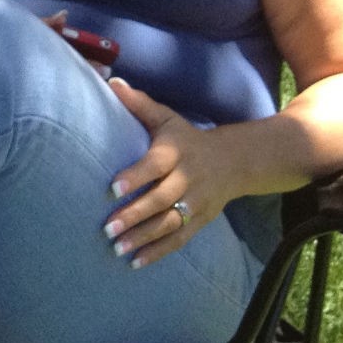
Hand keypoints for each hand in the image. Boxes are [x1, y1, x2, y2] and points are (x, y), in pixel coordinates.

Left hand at [101, 78, 248, 267]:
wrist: (236, 160)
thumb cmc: (187, 137)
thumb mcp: (167, 118)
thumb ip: (138, 103)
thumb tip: (110, 80)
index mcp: (177, 153)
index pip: (155, 165)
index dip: (135, 177)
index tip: (111, 188)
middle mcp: (188, 180)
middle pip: (161, 200)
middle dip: (134, 215)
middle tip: (107, 228)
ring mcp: (196, 203)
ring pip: (170, 224)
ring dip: (144, 238)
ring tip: (117, 248)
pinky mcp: (200, 220)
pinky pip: (180, 239)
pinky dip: (158, 252)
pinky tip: (135, 263)